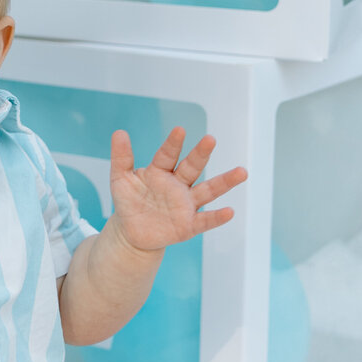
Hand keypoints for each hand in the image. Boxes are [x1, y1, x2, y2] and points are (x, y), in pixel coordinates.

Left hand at [108, 127, 246, 257]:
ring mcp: (186, 204)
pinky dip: (217, 217)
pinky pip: (205, 221)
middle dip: (201, 154)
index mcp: (161, 171)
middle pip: (192, 167)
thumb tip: (119, 132)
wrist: (131, 232)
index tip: (180, 130)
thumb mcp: (121, 179)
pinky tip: (229, 211)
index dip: (173, 144)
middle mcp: (178, 185)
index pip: (168, 155)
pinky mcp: (189, 225)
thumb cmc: (129, 201)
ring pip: (208, 191)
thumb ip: (121, 157)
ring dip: (225, 182)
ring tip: (241, 171)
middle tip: (210, 139)